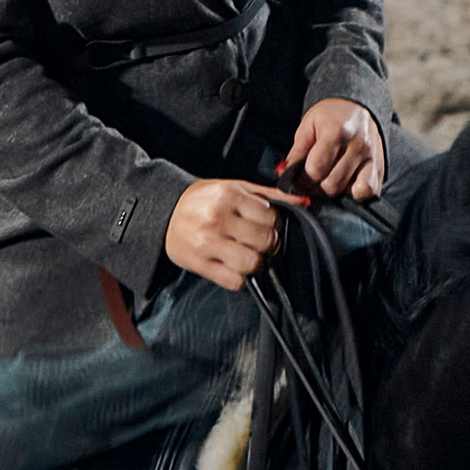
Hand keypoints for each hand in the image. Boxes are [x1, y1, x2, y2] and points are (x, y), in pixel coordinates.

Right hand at [165, 176, 280, 289]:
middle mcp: (218, 219)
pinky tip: (234, 265)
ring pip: (252, 263)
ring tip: (247, 253)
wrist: (165, 212)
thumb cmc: (204, 200)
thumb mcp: (235, 188)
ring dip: (256, 262)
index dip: (274, 224)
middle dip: (268, 244)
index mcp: (229, 196)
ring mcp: (208, 244)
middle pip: (265, 241)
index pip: (271, 218)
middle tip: (259, 241)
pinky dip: (240, 277)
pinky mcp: (200, 265)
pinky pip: (235, 281)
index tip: (265, 225)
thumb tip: (304, 202)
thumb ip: (270, 195)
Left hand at [280, 98, 384, 203]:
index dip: (301, 179)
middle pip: (332, 184)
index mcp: (336, 132)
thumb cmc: (330, 116)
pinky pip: (370, 192)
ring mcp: (372, 157)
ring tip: (326, 180)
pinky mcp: (380, 167)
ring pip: (351, 192)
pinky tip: (346, 183)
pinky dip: (355, 193)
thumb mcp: (308, 126)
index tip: (296, 178)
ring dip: (334, 192)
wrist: (357, 105)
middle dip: (315, 187)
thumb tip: (283, 173)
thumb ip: (296, 152)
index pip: (315, 169)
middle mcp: (358, 145)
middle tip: (309, 181)